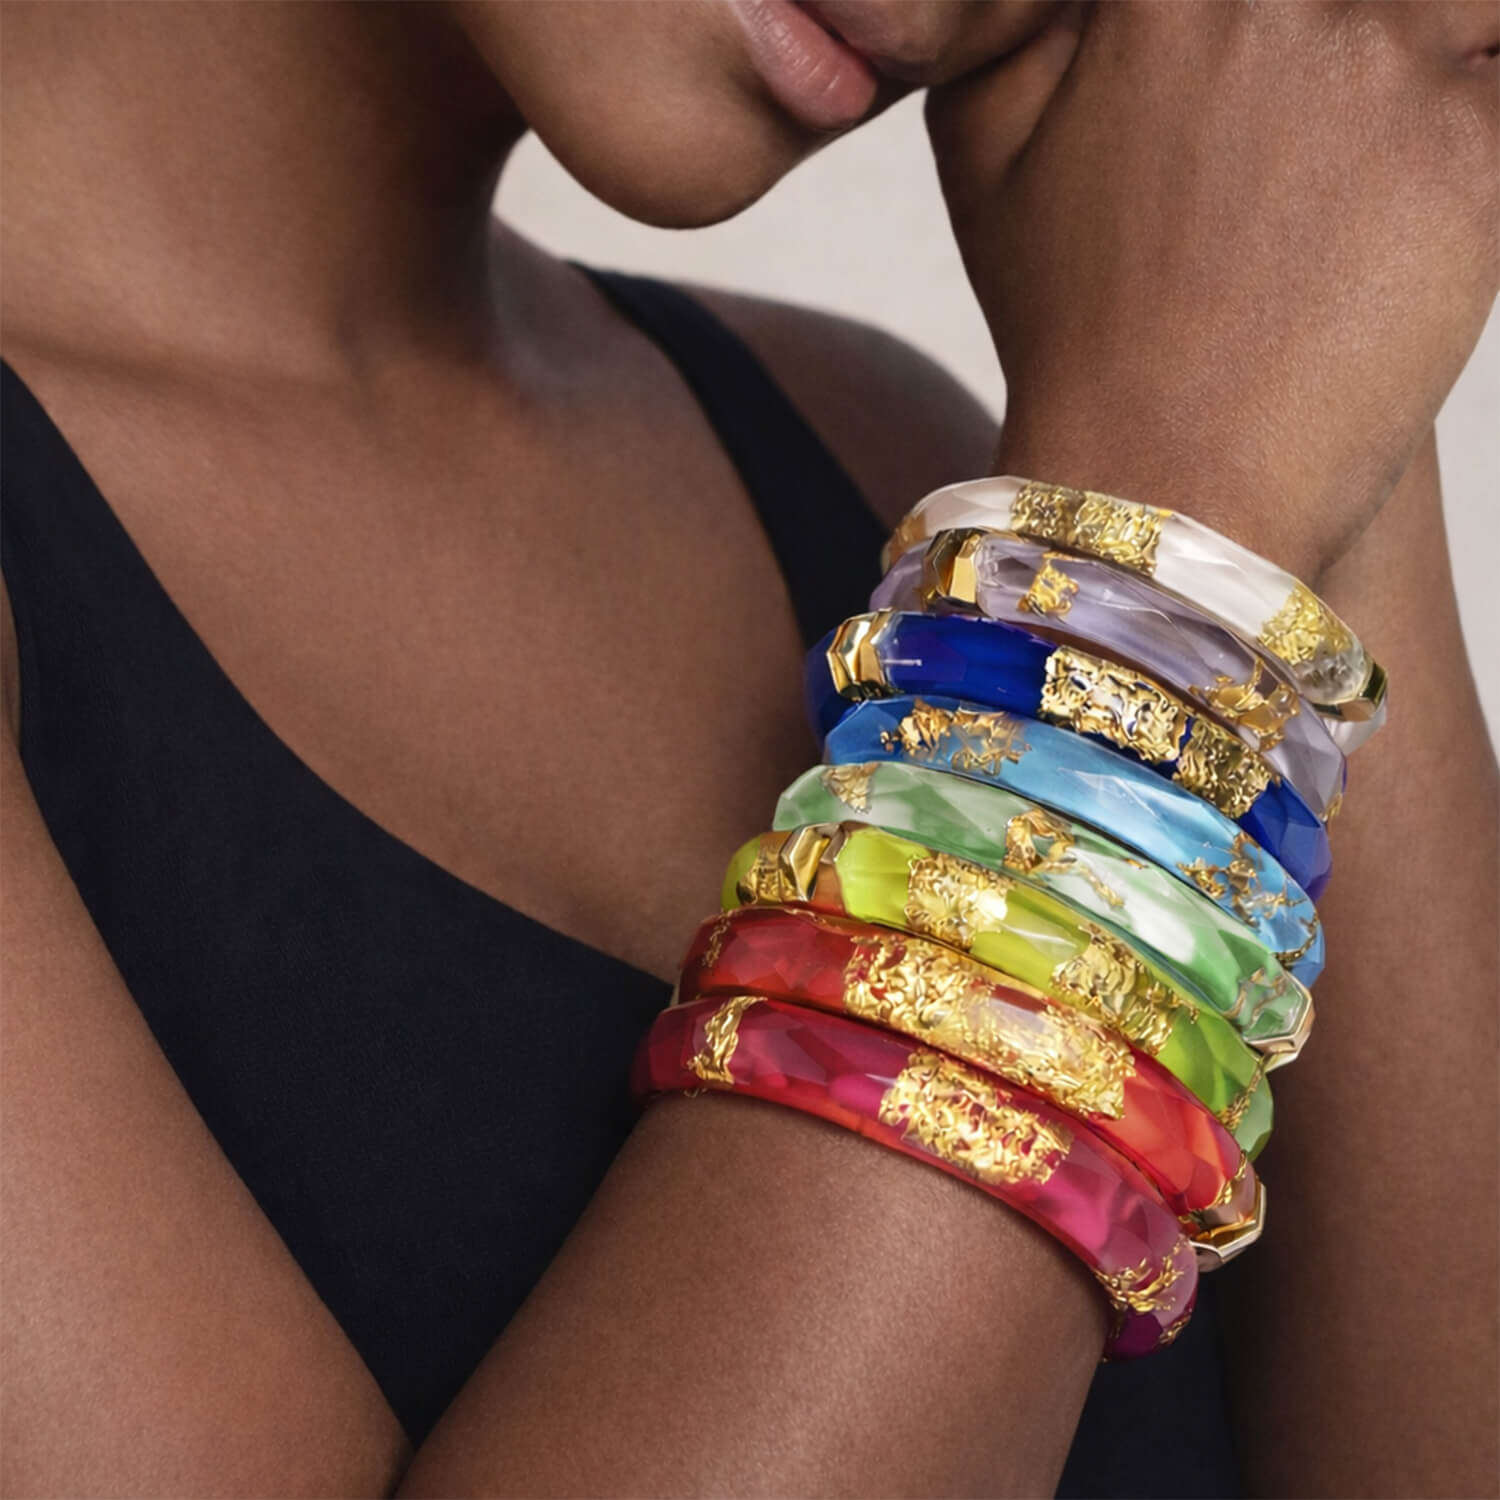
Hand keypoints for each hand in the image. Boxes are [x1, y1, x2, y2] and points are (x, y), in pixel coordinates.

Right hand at [927, 1, 1498, 572]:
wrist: (1155, 488)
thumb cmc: (1071, 339)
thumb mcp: (984, 153)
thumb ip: (1028, 14)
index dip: (1272, 25)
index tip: (1267, 75)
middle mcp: (1278, 1)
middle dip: (1361, 50)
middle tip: (1320, 150)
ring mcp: (1387, 69)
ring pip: (1460, 8)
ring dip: (1443, 60)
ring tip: (1384, 159)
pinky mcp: (1480, 153)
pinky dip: (1482, 127)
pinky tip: (1439, 192)